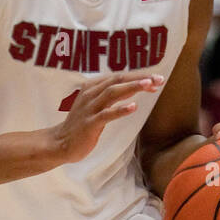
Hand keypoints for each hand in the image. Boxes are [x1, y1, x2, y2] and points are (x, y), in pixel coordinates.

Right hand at [50, 70, 164, 165]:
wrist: (61, 143)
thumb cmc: (81, 124)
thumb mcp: (95, 105)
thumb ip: (111, 96)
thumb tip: (134, 88)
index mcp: (92, 87)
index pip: (119, 77)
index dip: (138, 76)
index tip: (156, 79)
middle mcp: (91, 94)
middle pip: (118, 80)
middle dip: (139, 78)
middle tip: (158, 78)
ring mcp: (90, 108)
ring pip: (112, 93)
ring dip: (132, 88)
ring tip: (149, 85)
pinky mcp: (90, 124)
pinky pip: (106, 114)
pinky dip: (120, 110)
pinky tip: (133, 107)